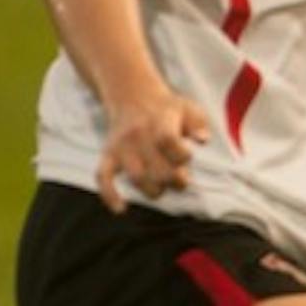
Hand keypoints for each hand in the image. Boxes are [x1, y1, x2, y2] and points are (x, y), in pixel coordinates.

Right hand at [97, 87, 212, 209]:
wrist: (132, 96)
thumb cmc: (167, 109)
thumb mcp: (189, 109)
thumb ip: (199, 124)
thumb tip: (202, 140)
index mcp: (159, 121)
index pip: (168, 141)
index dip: (182, 155)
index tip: (187, 156)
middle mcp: (138, 135)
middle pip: (156, 167)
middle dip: (174, 180)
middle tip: (181, 179)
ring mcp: (122, 147)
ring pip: (136, 177)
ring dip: (153, 190)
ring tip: (162, 188)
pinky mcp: (108, 155)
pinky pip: (103, 177)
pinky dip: (109, 195)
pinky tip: (121, 209)